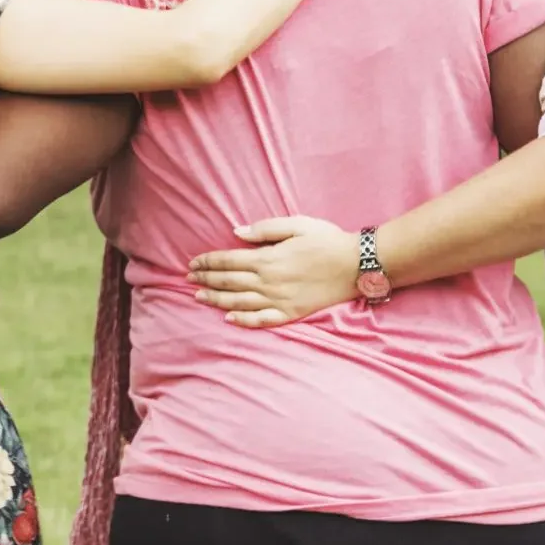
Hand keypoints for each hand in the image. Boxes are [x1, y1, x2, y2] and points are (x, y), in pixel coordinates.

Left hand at [188, 217, 361, 327]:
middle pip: (229, 282)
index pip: (228, 261)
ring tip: (199, 297)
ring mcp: (279, 300)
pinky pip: (262, 320)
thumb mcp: (296, 224)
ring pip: (239, 302)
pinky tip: (229, 318)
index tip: (192, 263)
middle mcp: (269, 281)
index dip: (208, 262)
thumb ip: (265, 229)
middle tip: (188, 280)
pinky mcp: (291, 313)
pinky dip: (243, 320)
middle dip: (206, 280)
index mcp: (268, 258)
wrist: (356, 264)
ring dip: (216, 300)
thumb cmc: (327, 240)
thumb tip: (236, 232)